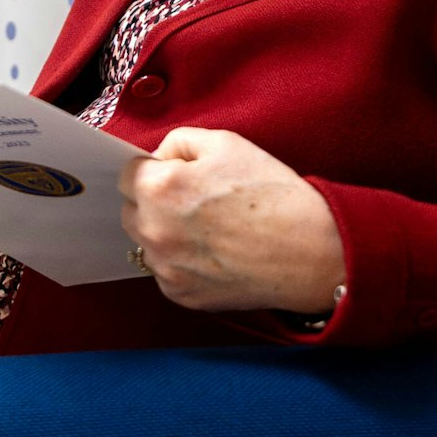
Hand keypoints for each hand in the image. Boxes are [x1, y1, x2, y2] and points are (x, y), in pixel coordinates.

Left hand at [118, 128, 344, 313]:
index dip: (153, 169)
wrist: (309, 251)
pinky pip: (165, 271)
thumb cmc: (271, 193)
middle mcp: (154, 231)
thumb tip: (158, 158)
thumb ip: (179, 142)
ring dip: (165, 232)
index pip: (127, 174)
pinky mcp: (181, 295)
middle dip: (153, 201)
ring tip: (209, 228)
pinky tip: (214, 252)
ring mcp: (166, 268)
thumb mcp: (226, 143)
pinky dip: (181, 261)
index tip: (176, 174)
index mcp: (160, 189)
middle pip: (130, 209)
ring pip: (147, 242)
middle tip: (195, 200)